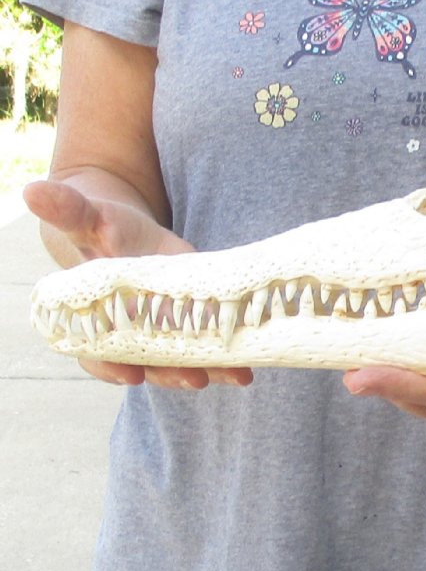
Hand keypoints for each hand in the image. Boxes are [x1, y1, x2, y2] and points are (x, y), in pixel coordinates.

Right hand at [24, 179, 253, 388]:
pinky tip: (247, 365)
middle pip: (148, 361)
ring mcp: (162, 326)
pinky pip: (204, 341)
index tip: (129, 375)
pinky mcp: (190, 314)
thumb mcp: (84, 216)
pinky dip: (224, 354)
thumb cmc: (96, 223)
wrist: (119, 225)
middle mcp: (129, 328)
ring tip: (237, 374)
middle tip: (196, 379)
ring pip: (181, 357)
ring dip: (208, 368)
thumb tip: (33, 191)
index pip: (95, 351)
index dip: (109, 366)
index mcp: (95, 314)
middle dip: (172, 372)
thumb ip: (67, 210)